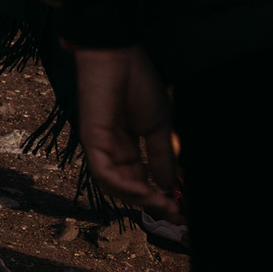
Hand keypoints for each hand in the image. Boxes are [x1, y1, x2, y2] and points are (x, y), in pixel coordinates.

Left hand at [76, 46, 180, 216]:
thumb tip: (167, 185)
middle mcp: (111, 150)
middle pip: (127, 188)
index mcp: (126, 147)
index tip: (180, 211)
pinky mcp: (92, 139)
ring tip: (163, 204)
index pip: (139, 181)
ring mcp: (100, 146)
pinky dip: (124, 186)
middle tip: (175, 214)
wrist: (118, 57)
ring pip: (113, 186)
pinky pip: (104, 172)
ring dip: (139, 199)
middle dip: (151, 205)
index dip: (159, 198)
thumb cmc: (137, 84)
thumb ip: (160, 157)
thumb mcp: (157, 126)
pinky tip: (145, 191)